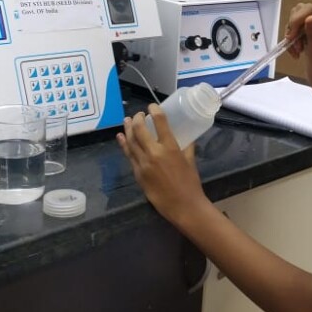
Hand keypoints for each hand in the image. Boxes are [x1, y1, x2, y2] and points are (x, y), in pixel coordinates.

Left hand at [117, 104, 208, 225]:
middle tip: (139, 114)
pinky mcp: (138, 174)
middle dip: (138, 119)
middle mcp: (154, 153)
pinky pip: (129, 155)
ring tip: (127, 120)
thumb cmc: (190, 182)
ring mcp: (143, 164)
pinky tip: (121, 138)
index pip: (160, 122)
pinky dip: (124, 144)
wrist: (182, 205)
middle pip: (140, 130)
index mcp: (170, 148)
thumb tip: (186, 137)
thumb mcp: (190, 160)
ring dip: (128, 129)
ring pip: (131, 142)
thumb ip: (187, 147)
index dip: (154, 110)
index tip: (152, 106)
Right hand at [285, 3, 311, 92]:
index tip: (292, 37)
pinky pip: (295, 32)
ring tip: (297, 51)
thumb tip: (311, 17)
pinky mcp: (309, 38)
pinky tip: (296, 53)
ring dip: (292, 36)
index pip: (310, 10)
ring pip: (296, 22)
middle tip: (295, 44)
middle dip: (293, 27)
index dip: (297, 20)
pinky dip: (292, 42)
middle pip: (302, 12)